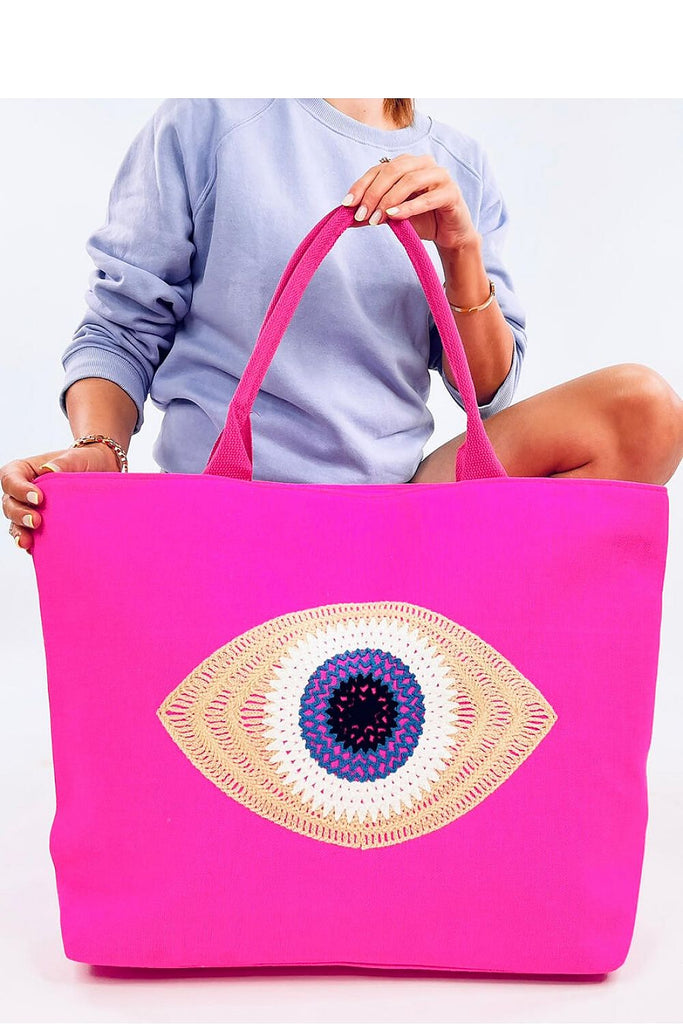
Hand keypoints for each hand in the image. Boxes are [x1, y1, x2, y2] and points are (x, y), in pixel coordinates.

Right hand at [1, 442, 119, 553]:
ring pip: (15, 523)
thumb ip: (63, 462)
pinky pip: (31, 538)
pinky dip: (32, 545)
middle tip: (36, 521)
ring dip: (20, 533)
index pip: (10, 479)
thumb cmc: (85, 461)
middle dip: (19, 514)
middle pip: (9, 504)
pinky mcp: (42, 528)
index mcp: (24, 471)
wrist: (103, 474)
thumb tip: (48, 469)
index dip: (19, 489)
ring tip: (28, 542)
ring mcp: (30, 511)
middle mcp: (22, 493)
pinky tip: (37, 550)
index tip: (38, 498)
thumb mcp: (77, 458)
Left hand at [342, 153, 479, 252]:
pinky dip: (409, 207)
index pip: (379, 169)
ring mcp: (440, 176)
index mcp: (407, 164)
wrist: (450, 235)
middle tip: (361, 214)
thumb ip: (372, 212)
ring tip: (376, 219)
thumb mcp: (392, 216)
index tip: (346, 205)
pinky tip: (395, 216)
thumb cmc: (422, 220)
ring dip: (389, 200)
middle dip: (373, 193)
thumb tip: (345, 216)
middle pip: (393, 170)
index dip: (361, 185)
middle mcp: (424, 164)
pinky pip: (427, 198)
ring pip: (410, 180)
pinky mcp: (451, 193)